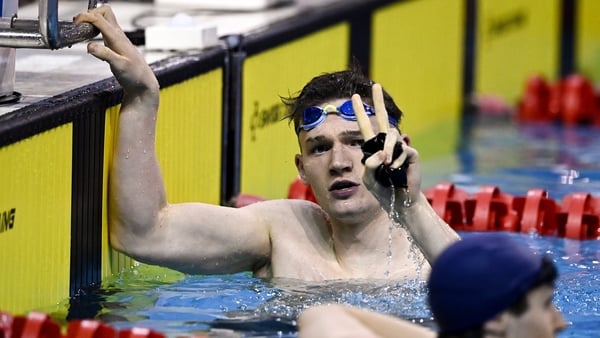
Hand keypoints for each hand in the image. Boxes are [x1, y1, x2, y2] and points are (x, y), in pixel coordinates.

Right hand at [74, 5, 158, 94]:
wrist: (143, 82)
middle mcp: (117, 35)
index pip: (99, 18)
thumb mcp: (119, 66)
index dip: (85, 17)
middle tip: (80, 25)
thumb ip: (105, 54)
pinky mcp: (115, 43)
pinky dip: (94, 28)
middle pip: (104, 11)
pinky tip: (90, 39)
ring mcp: (116, 38)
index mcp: (117, 38)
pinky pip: (103, 29)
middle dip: (90, 13)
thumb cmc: (134, 74)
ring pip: (104, 19)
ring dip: (92, 20)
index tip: (76, 25)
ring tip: (83, 30)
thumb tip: (90, 46)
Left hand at [352, 84, 421, 208]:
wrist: (399, 202)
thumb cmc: (383, 189)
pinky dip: (397, 161)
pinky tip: (396, 170)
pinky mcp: (411, 154)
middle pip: (383, 119)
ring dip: (387, 149)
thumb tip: (380, 153)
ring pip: (391, 136)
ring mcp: (400, 148)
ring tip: (387, 165)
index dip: (360, 112)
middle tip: (376, 85)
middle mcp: (387, 145)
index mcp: (374, 148)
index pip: (366, 126)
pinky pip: (403, 150)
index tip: (354, 97)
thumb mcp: (369, 178)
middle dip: (378, 102)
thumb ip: (369, 166)